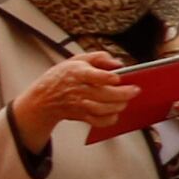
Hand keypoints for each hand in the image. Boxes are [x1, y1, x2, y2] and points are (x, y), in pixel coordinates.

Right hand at [12, 49, 133, 145]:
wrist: (43, 98)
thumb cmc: (63, 76)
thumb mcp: (77, 59)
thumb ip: (99, 57)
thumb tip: (118, 63)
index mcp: (78, 73)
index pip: (94, 76)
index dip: (107, 77)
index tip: (118, 77)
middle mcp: (78, 90)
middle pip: (103, 94)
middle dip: (122, 94)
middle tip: (135, 90)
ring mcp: (79, 104)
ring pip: (101, 108)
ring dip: (118, 106)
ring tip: (126, 100)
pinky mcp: (80, 116)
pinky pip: (97, 121)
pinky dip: (109, 119)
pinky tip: (116, 112)